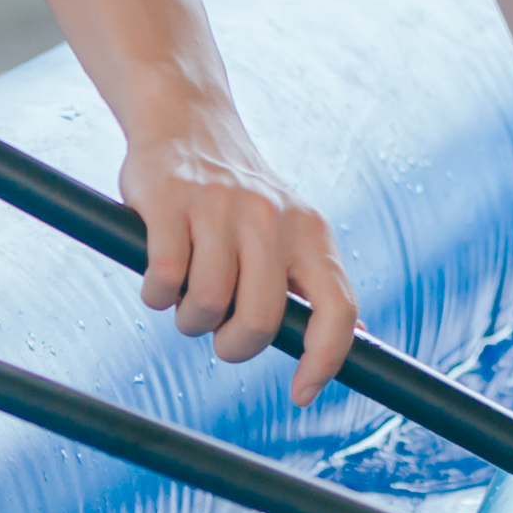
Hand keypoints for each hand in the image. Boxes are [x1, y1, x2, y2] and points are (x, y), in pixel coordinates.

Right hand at [124, 104, 359, 404]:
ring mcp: (221, 207)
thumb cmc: (238, 195)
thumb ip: (311, 281)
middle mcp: (272, 218)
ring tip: (186, 293)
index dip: (324, 361)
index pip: (337, 309)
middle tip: (217, 330)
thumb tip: (356, 340)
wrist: (186, 118)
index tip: (300, 394)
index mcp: (310, 231)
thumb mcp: (290, 228)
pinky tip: (158, 277)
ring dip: (188, 318)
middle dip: (232, 345)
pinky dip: (156, 294)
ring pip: (206, 306)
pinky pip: (165, 282)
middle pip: (259, 322)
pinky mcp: (171, 201)